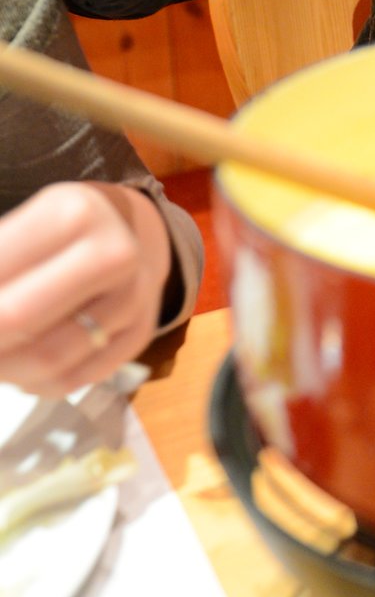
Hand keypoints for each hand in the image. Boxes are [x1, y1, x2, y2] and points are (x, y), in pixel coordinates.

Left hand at [0, 182, 174, 394]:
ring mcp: (132, 299)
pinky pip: (73, 381)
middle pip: (17, 320)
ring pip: (47, 360)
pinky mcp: (139, 336)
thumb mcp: (20, 226)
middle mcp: (113, 254)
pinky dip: (32, 383)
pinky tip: (17, 369)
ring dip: (1, 368)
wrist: (137, 233)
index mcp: (72, 213)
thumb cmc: (61, 228)